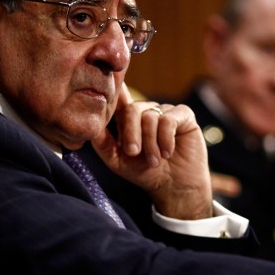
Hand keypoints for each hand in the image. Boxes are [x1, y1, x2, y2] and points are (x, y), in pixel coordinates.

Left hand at [91, 85, 214, 219]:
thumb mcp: (118, 161)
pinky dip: (166, 138)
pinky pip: (169, 119)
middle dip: (131, 133)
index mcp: (129, 119)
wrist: (174, 187)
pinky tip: (168, 152)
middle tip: (134, 153)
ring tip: (155, 161)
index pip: (120, 99)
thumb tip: (90, 128)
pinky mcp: (184, 115)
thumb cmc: (145, 173)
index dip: (115, 91)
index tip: (109, 87)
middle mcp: (147, 111)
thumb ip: (103, 144)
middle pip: (133, 109)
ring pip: (151, 116)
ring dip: (151, 143)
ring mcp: (165, 111)